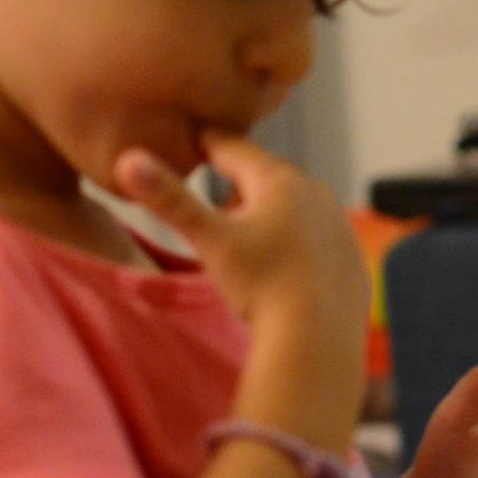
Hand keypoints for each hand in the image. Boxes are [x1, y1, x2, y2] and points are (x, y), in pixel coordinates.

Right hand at [115, 131, 367, 436]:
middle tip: (219, 193)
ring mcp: (339, 225)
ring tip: (249, 235)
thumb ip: (169, 200)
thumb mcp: (210, 240)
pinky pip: (318, 239)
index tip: (194, 136)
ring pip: (295, 207)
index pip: (234, 148)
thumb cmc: (259, 287)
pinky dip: (298, 244)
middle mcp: (316, 193)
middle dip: (241, 183)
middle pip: (267, 177)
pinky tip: (284, 266)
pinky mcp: (351, 257)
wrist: (317, 341)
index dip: (208, 142)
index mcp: (279, 181)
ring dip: (271, 213)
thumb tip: (126, 159)